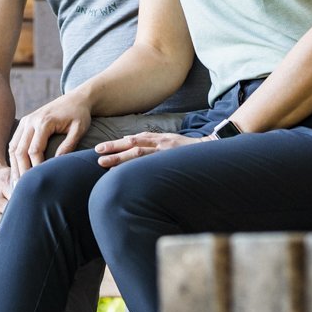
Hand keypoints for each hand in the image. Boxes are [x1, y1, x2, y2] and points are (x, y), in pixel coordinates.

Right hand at [8, 93, 92, 179]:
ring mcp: (25, 121)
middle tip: (23, 189)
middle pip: (20, 150)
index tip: (39, 182)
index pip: (34, 150)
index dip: (36, 168)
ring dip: (15, 166)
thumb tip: (57, 165)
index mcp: (44, 122)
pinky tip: (17, 171)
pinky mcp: (24, 123)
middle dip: (22, 170)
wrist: (76, 98)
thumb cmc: (79, 115)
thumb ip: (68, 146)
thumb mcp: (79, 129)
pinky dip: (14, 157)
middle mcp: (31, 121)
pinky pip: (14, 142)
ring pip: (14, 147)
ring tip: (17, 184)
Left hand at [94, 131, 208, 167]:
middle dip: (114, 147)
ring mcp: (166, 151)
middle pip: (133, 143)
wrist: (214, 152)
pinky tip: (124, 173)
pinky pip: (150, 163)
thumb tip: (138, 151)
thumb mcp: (174, 145)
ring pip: (138, 153)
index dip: (118, 143)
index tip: (102, 148)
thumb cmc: (192, 153)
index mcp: (161, 139)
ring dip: (119, 158)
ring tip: (103, 162)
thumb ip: (158, 147)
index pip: (136, 139)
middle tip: (97, 152)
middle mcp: (161, 142)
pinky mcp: (171, 159)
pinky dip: (136, 166)